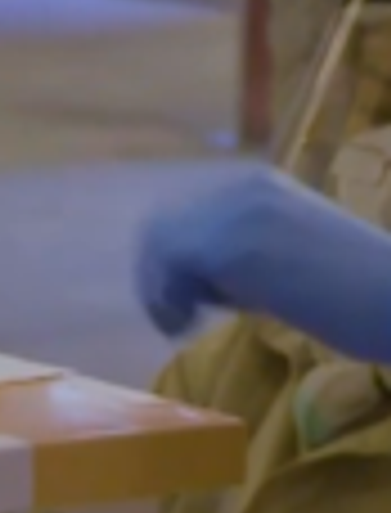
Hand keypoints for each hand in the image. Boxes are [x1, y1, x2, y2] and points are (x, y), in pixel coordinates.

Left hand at [137, 170, 390, 362]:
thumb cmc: (353, 290)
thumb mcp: (285, 257)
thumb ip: (240, 257)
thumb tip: (186, 278)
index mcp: (259, 186)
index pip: (180, 217)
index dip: (171, 263)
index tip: (189, 304)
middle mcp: (244, 189)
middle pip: (159, 229)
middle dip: (159, 277)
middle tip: (179, 319)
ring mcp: (237, 215)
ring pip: (159, 249)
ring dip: (162, 291)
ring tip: (187, 324)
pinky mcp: (233, 249)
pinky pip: (170, 271)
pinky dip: (170, 303)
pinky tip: (193, 326)